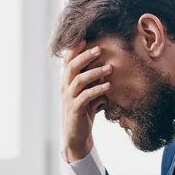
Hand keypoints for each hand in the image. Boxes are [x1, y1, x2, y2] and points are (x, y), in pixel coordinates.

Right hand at [61, 41, 111, 162]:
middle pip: (72, 67)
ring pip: (79, 80)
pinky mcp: (75, 109)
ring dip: (95, 72)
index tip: (87, 38)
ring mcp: (69, 98)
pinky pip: (85, 97)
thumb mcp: (88, 92)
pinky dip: (97, 90)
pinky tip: (108, 86)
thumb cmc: (84, 112)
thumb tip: (108, 64)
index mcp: (66, 81)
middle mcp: (65, 88)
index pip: (67, 61)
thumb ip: (93, 80)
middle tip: (100, 49)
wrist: (77, 136)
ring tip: (110, 68)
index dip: (75, 49)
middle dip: (85, 56)